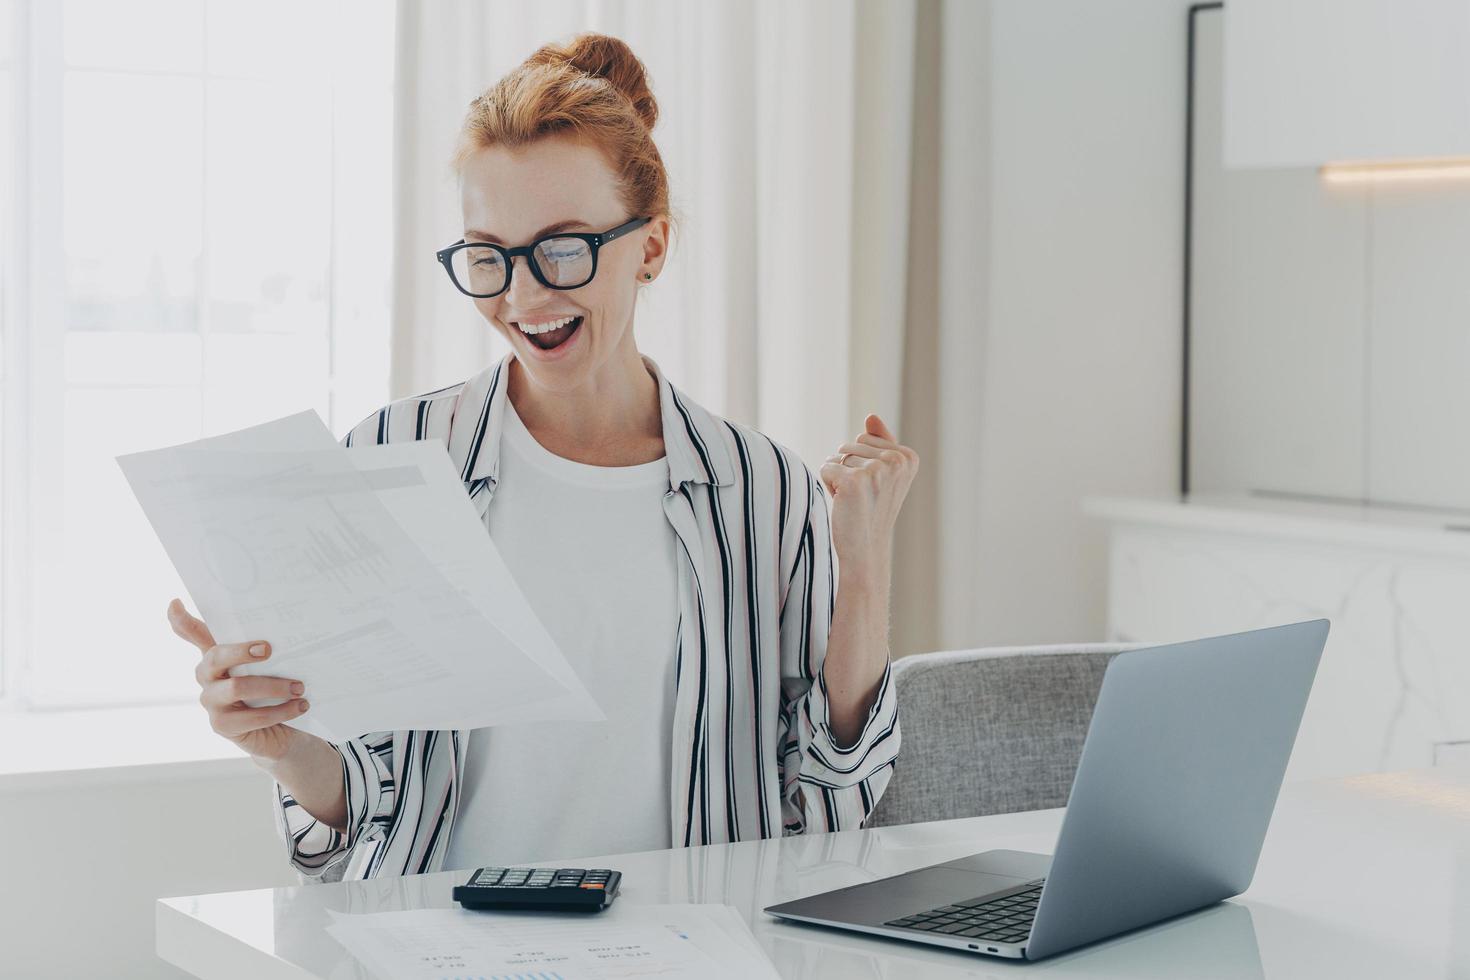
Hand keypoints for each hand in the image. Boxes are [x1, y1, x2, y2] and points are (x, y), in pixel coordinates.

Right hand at [168, 598, 310, 761]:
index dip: (181, 620)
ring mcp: (210, 701)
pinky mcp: (222, 726)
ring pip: (236, 687)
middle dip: (241, 651)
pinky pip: (253, 716)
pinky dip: (281, 710)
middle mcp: (206, 675)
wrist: (280, 730)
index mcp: (216, 654)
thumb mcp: (272, 664)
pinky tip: (300, 705)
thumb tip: (285, 627)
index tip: (175, 602)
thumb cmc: (273, 689)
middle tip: (269, 649)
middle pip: (215, 656)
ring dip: (273, 686)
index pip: (193, 633)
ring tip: (299, 687)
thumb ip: (268, 645)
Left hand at [819, 414, 919, 577]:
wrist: (865, 551)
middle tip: (861, 496)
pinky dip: (828, 484)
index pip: (865, 438)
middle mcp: (897, 461)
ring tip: (853, 501)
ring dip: (838, 478)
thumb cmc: (870, 512)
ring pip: (837, 456)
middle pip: (851, 444)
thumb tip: (871, 416)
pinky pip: (826, 467)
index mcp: (908, 456)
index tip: (873, 488)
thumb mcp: (882, 474)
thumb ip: (879, 443)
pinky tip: (843, 504)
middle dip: (848, 467)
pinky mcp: (855, 480)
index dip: (860, 463)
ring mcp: (877, 470)